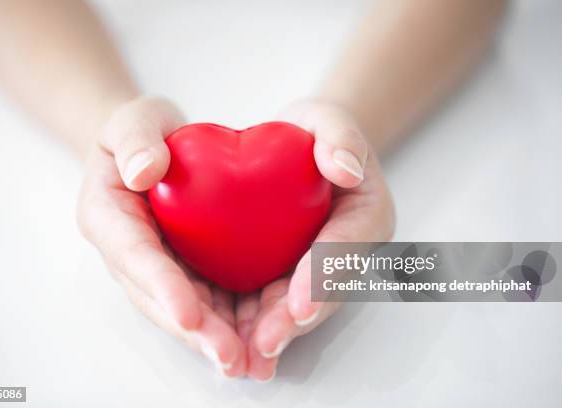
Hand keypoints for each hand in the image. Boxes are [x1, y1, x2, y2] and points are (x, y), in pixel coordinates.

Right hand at [77, 97, 246, 376]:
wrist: (149, 147)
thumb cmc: (139, 131)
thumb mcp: (134, 119)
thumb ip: (134, 139)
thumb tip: (143, 171)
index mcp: (107, 215)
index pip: (133, 254)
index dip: (161, 285)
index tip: (190, 314)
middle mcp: (126, 252)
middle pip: (157, 297)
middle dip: (193, 330)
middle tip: (229, 355)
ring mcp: (153, 266)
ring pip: (181, 308)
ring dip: (211, 338)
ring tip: (246, 361)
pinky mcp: (180, 269)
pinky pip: (203, 298)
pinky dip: (226, 321)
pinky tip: (254, 340)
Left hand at [239, 100, 395, 380]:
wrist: (301, 146)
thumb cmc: (314, 130)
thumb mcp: (327, 117)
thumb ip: (340, 135)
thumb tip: (347, 170)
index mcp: (367, 214)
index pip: (348, 247)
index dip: (324, 276)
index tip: (299, 303)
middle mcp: (349, 248)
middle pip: (327, 289)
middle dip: (296, 318)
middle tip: (265, 342)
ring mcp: (322, 265)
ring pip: (302, 304)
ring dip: (277, 331)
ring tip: (248, 355)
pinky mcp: (294, 271)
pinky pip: (278, 299)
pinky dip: (259, 321)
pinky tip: (236, 342)